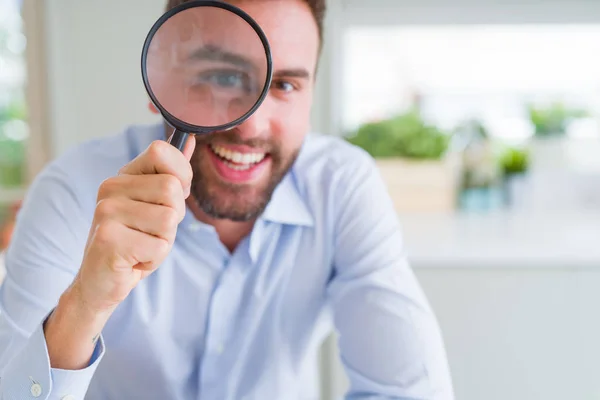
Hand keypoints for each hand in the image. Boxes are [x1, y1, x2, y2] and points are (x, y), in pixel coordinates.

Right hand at [73, 138, 194, 313]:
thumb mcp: (155, 205)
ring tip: (142, 246)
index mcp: (123, 176)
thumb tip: (189, 140)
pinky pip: (159, 246)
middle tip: (151, 232)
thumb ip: (171, 174)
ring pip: (169, 218)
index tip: (171, 199)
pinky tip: (135, 260)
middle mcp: (110, 188)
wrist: (100, 281)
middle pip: (172, 188)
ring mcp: (106, 212)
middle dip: (174, 217)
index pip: (162, 151)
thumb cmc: (134, 241)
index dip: (181, 176)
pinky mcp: (109, 240)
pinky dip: (154, 259)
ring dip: (164, 240)